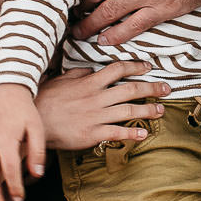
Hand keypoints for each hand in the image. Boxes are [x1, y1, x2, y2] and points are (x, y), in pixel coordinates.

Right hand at [36, 60, 168, 149]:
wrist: (34, 123)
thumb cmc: (45, 100)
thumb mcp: (61, 80)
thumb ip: (77, 73)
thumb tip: (89, 69)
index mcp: (89, 82)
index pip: (118, 69)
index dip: (136, 67)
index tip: (148, 67)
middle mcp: (97, 97)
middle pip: (130, 89)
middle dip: (151, 88)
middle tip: (166, 88)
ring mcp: (96, 116)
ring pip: (128, 110)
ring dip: (148, 110)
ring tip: (160, 111)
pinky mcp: (93, 133)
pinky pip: (117, 132)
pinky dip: (132, 133)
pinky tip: (143, 133)